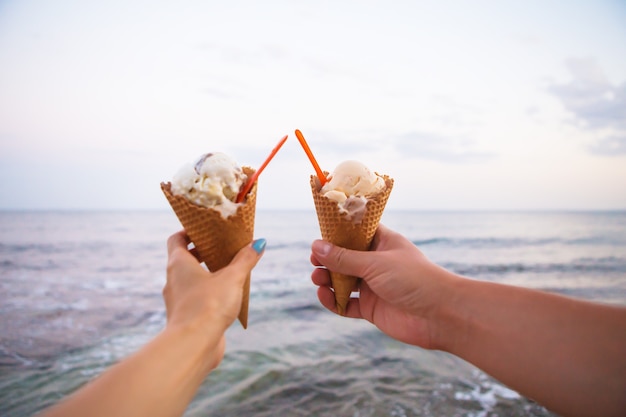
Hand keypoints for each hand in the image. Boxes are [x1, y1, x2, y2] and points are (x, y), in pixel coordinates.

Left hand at [163, 231, 264, 370]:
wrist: (193, 345)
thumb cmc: (208, 306)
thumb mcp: (232, 278)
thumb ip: (245, 260)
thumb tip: (259, 243)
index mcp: (178, 264)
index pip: (176, 239)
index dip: (189, 231)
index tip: (206, 229)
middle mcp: (173, 280)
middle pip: (185, 259)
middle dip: (203, 252)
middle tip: (223, 247)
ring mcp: (178, 300)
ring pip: (191, 280)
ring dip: (208, 274)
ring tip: (230, 270)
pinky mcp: (186, 318)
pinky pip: (196, 298)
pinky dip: (209, 293)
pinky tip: (227, 297)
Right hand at [310, 224, 456, 348]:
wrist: (440, 315)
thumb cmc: (414, 279)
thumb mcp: (375, 263)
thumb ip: (344, 258)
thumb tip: (316, 246)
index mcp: (383, 243)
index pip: (356, 232)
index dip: (337, 233)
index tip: (320, 236)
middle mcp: (377, 263)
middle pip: (345, 258)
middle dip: (327, 259)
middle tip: (314, 261)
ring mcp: (374, 286)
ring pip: (343, 281)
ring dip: (328, 280)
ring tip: (318, 279)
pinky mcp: (372, 309)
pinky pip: (346, 305)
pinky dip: (334, 302)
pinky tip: (325, 296)